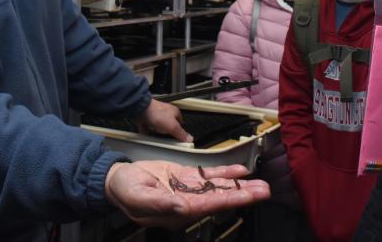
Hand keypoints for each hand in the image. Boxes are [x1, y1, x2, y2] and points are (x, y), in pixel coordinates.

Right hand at [104, 161, 269, 228]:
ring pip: (219, 187)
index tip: (246, 197)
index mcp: (177, 210)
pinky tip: (240, 172)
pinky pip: (209, 176)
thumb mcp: (137, 197)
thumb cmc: (124, 190)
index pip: (208, 205)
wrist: (117, 178)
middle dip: (243, 195)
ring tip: (260, 185)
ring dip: (240, 185)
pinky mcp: (186, 177)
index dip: (228, 199)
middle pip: (220, 198)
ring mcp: (188, 189)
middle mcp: (187, 202)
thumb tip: (181, 206)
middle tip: (264, 191)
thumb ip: (159, 202)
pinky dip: (225, 173)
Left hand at [139, 99, 191, 142]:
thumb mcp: (172, 127)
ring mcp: (156, 115)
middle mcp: (165, 113)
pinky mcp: (147, 118)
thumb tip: (190, 139)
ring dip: (157, 133)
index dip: (179, 132)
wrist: (141, 109)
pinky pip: (148, 127)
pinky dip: (148, 132)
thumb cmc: (157, 114)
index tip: (178, 140)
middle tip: (166, 140)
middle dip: (166, 134)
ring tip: (156, 138)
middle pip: (168, 126)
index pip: (180, 124)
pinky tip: (148, 136)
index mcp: (174, 112)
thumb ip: (181, 133)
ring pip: (158, 127)